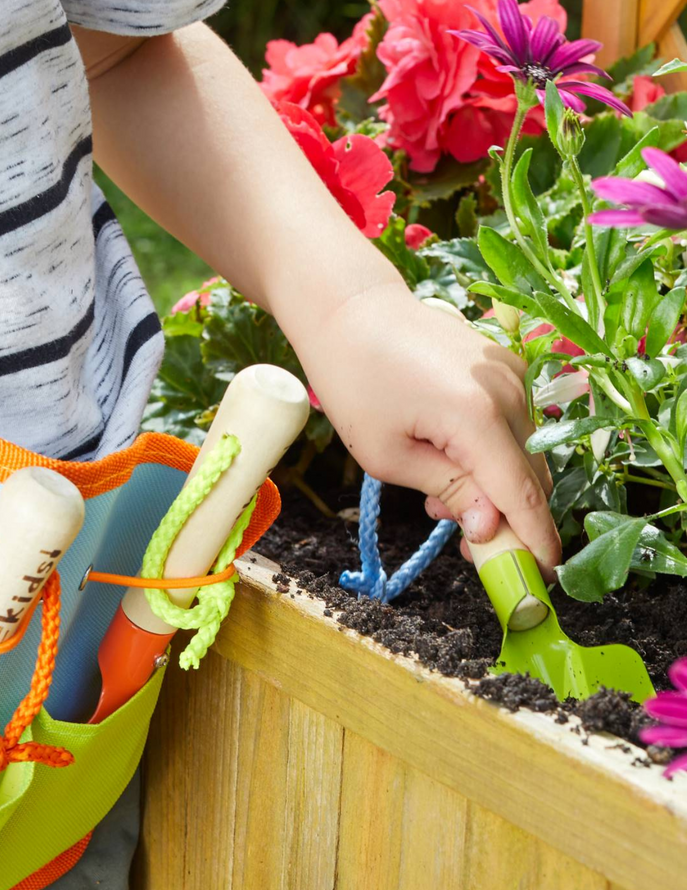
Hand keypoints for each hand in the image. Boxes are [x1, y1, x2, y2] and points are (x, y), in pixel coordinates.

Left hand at [294, 283, 559, 573]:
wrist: (350, 312)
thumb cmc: (355, 383)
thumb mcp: (387, 454)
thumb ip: (447, 491)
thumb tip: (492, 527)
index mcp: (478, 415)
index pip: (522, 493)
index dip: (534, 539)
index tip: (538, 577)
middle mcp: (509, 392)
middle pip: (529, 476)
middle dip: (507, 518)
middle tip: (467, 548)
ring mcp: (512, 375)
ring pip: (523, 452)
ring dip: (494, 486)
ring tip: (438, 496)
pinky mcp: (505, 367)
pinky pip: (514, 425)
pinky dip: (492, 454)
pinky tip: (447, 461)